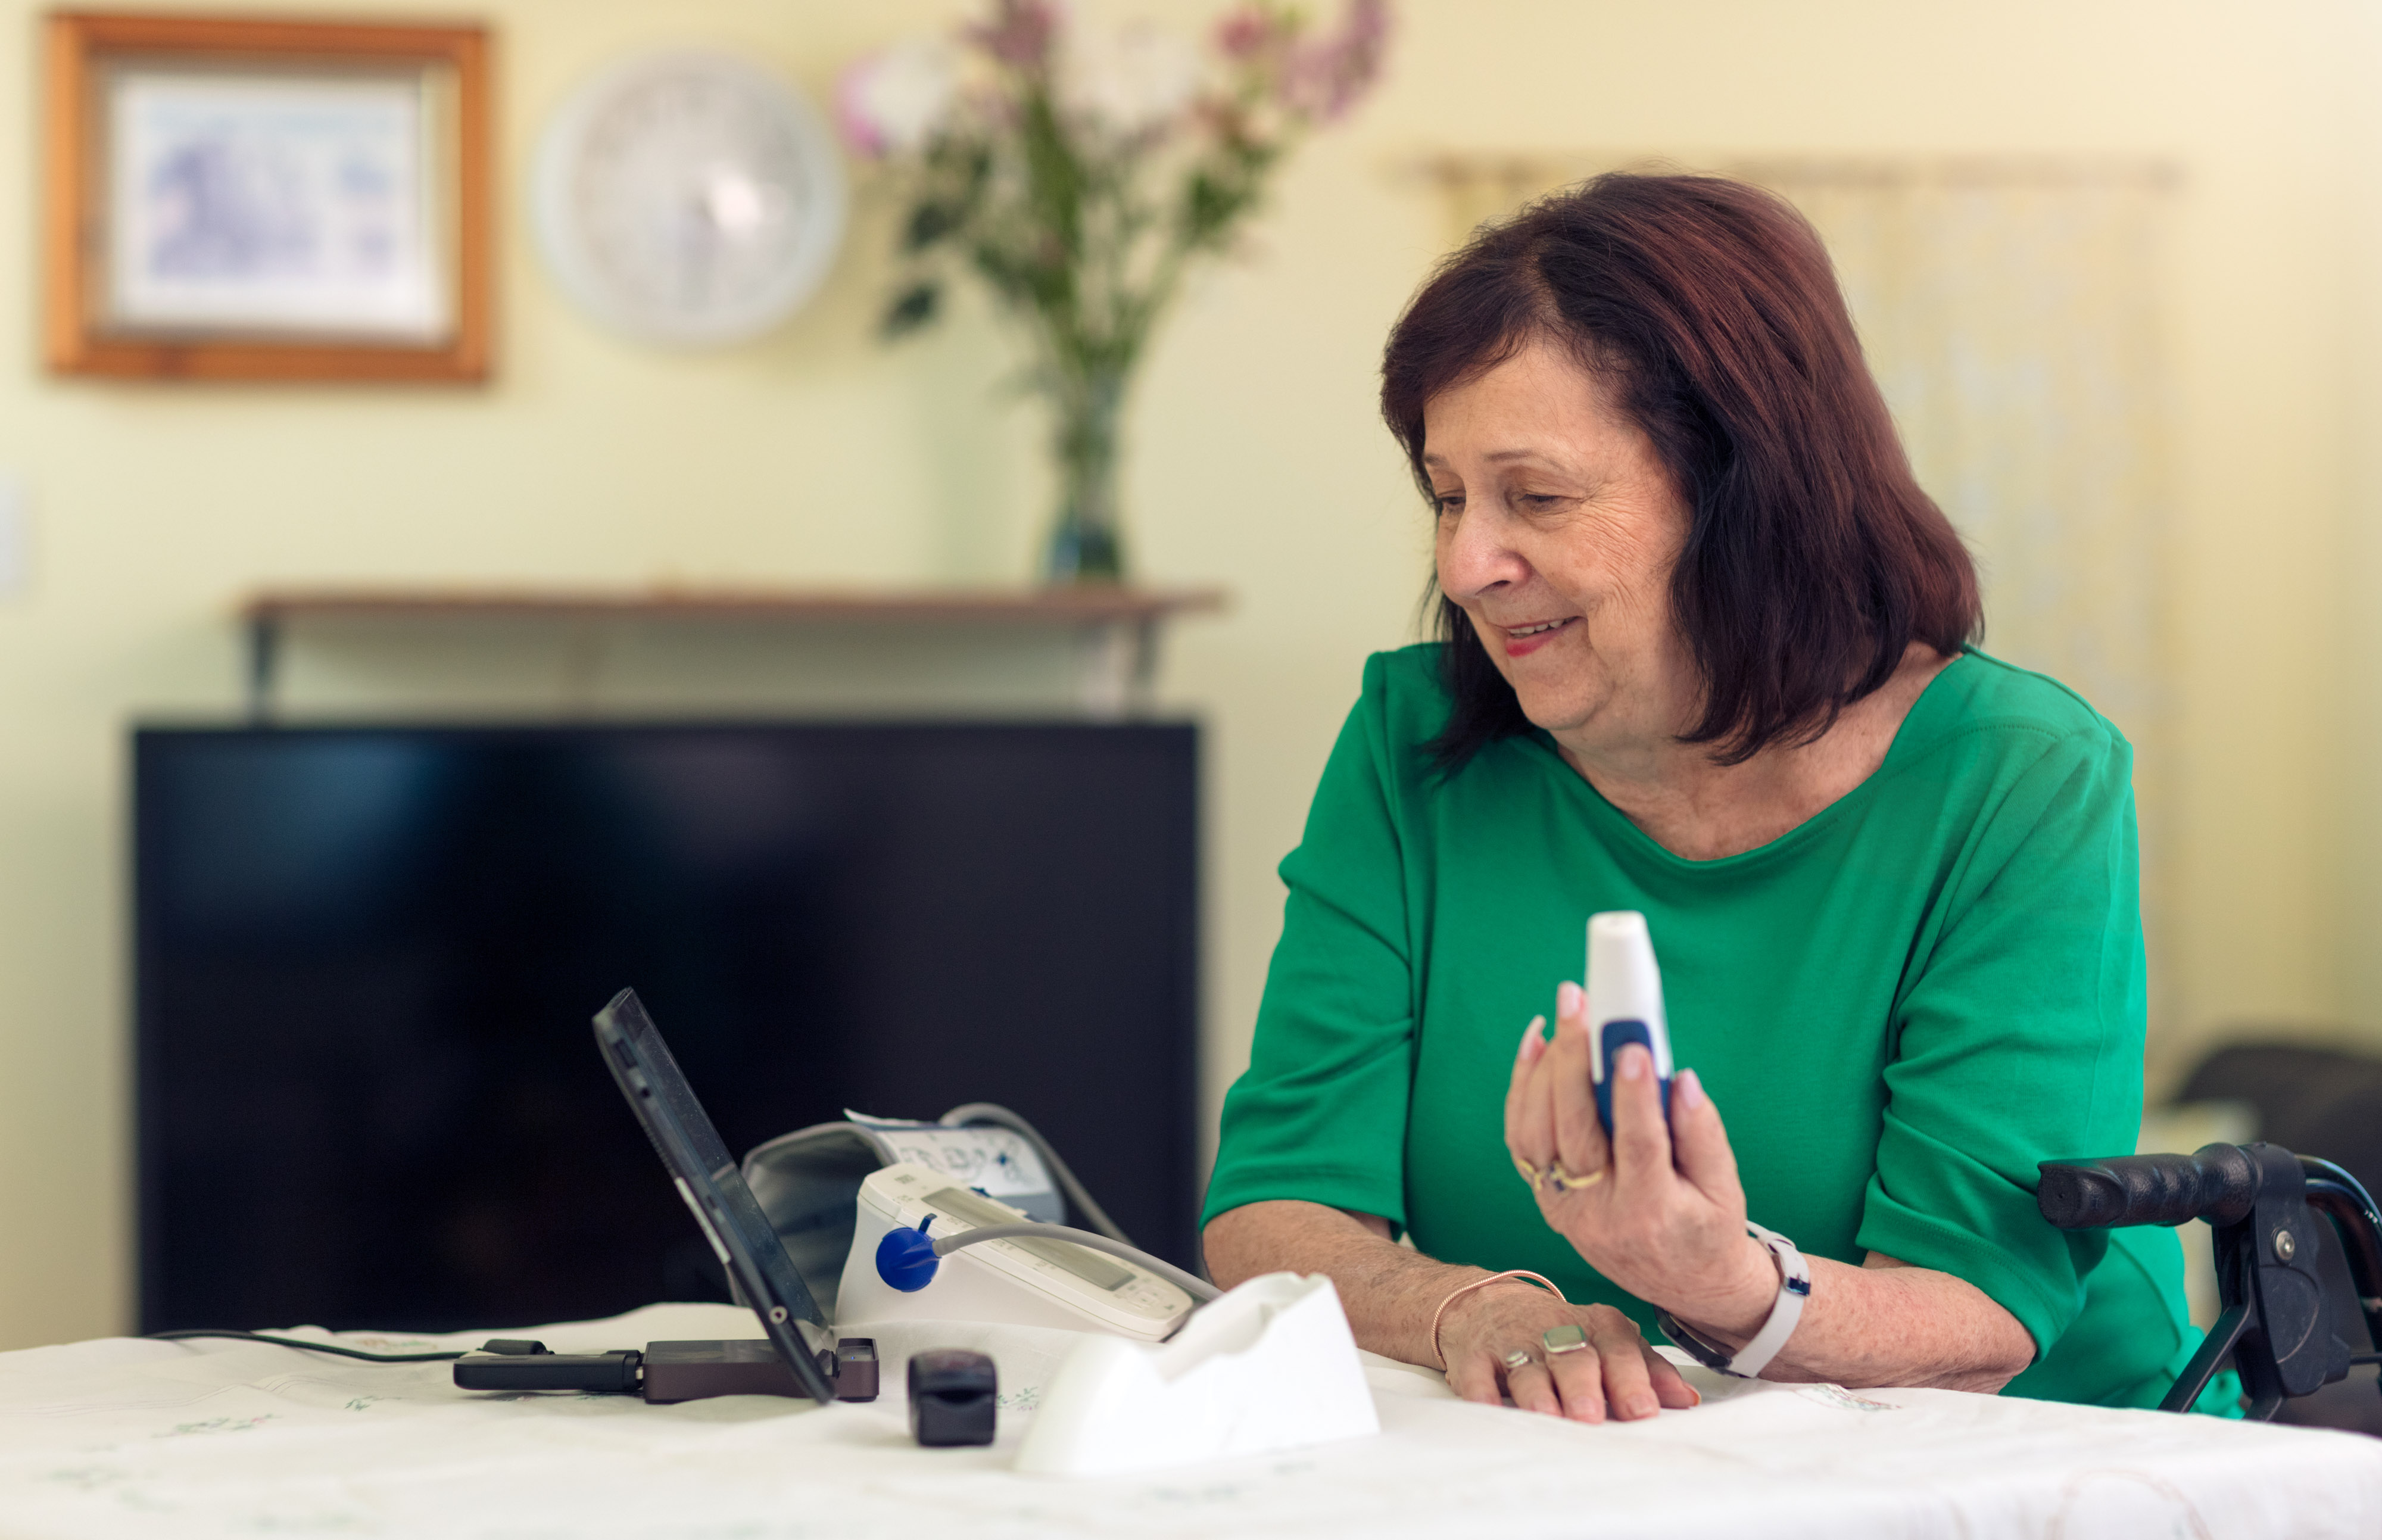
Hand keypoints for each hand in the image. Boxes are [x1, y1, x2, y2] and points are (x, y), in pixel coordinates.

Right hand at [1435, 1279, 1697, 1421]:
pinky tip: (1487, 1405)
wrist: (1490, 1306)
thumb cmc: (1562, 1332)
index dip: (1631, 1379)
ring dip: (1538, 1392)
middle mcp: (1557, 1330)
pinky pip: (1477, 1371)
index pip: (1620, 1349)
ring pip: (1528, 1365)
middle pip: (1574, 1356)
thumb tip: (1686, 1401)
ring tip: (1547, 1416)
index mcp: (1598, 1326)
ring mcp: (1515, 1341)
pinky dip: (1480, 1389)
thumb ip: (1648, 1370)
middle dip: (1583, 1385)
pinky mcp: (1477, 1354)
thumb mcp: (1608, 1341)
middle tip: (1590, 1415)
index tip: (1642, 1409)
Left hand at [1504, 984, 1777, 1338]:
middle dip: (1574, 1061)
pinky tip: (1537, 1046)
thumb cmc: (1708, 1226)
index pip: (1638, 1147)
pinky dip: (1523, 1090)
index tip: (1632, 1047)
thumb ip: (1703, 1133)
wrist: (1682, 1283)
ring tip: (1560, 1018)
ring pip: (1536, 1132)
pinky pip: (1521, 1139)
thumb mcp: (1725, 1187)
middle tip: (1579, 1003)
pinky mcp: (1545, 1195)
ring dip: (1542, 1069)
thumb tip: (1679, 1079)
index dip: (1634, 1097)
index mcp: (1650, 1212)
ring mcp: (1562, 1207)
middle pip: (1575, 1131)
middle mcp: (1596, 1214)